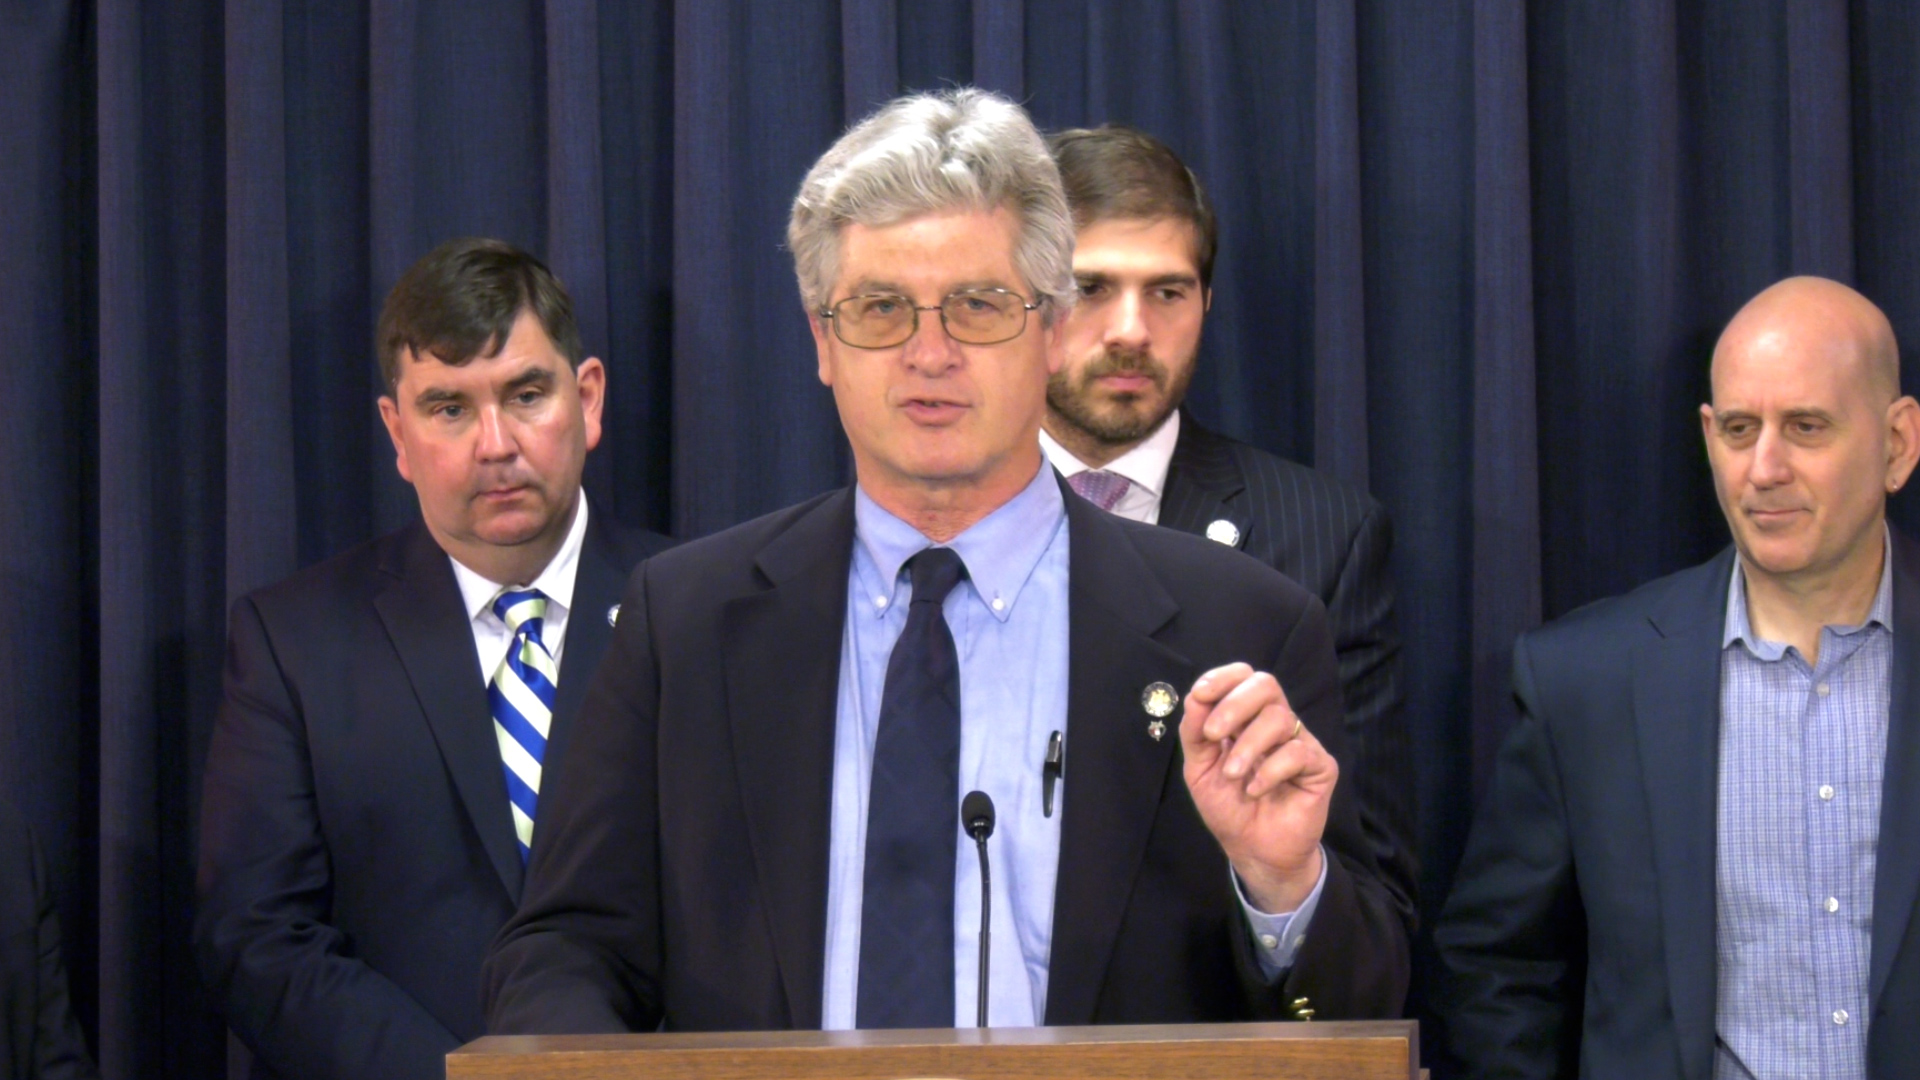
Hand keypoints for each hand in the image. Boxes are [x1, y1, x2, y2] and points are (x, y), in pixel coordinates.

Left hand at [1179, 662, 1336, 913]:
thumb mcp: (1199, 769)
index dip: (1223, 678)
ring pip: (1280, 718)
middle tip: (1213, 734)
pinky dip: (1269, 770)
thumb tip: (1195, 697)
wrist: (1253, 851)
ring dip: (1247, 746)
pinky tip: (1255, 790)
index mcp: (1246, 718)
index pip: (1244, 677)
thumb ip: (1195, 733)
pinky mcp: (1320, 766)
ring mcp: (1300, 742)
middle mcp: (1275, 724)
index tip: (1200, 694)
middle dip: (1234, 704)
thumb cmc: (1228, 808)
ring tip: (1233, 776)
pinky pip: (1298, 752)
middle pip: (1266, 684)